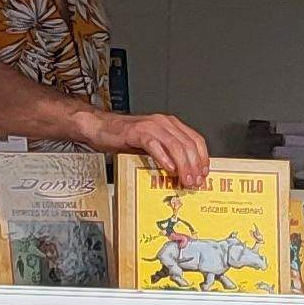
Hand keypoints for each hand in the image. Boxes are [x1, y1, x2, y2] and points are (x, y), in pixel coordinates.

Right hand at [83, 110, 210, 187]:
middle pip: (188, 145)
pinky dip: (164, 159)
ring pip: (176, 146)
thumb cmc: (124, 137)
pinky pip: (155, 146)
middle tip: (194, 181)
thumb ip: (168, 152)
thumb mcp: (152, 143)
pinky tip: (168, 169)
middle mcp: (164, 123)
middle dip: (194, 166)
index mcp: (170, 124)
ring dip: (183, 166)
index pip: (196, 140)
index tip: (203, 173)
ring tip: (184, 180)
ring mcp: (151, 126)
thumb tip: (183, 171)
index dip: (203, 158)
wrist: (100, 127)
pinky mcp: (137, 132)